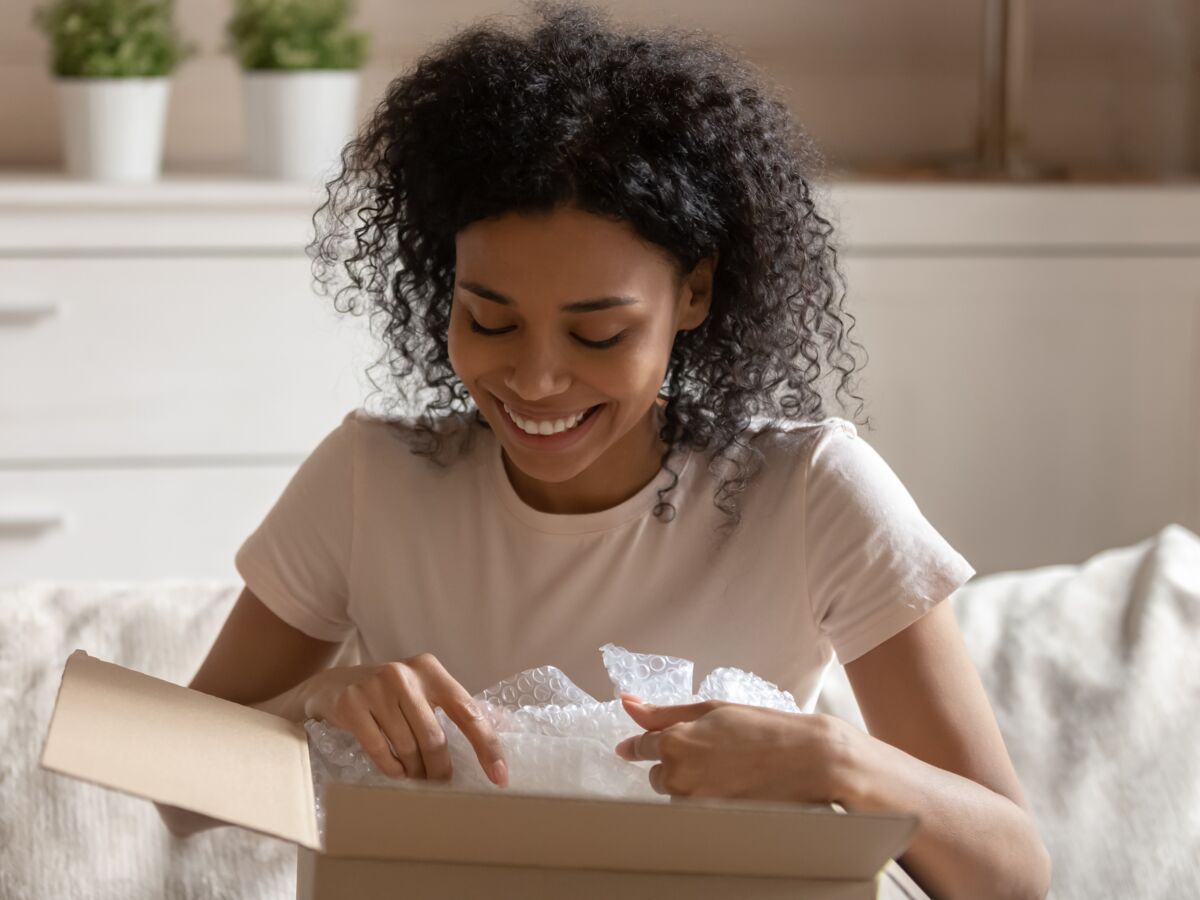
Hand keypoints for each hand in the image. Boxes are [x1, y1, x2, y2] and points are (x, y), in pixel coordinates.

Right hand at [303, 654, 507, 786]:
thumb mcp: (425, 690)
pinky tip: (396, 771)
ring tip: (415, 776)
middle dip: (440, 769)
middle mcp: (404, 674)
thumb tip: (509, 728)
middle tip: (440, 784)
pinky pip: (379, 752)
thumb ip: (460, 707)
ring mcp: (375, 687)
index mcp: (431, 669)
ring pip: (407, 748)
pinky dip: (391, 770)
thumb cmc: (391, 695)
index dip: (487, 746)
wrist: (333, 685)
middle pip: (434, 738)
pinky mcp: (351, 705)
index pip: (467, 711)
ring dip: (415, 771)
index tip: (499, 777)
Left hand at [613, 694, 858, 802]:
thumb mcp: (712, 709)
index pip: (642, 747)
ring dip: (694, 784)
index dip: (653, 742)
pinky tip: (735, 788)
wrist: (809, 759)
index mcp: (675, 742)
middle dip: (679, 764)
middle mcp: (678, 775)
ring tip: (732, 770)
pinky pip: (697, 811)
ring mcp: (695, 803)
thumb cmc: (764, 729)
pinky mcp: (712, 822)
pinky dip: (709, 800)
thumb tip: (627, 704)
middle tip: (717, 753)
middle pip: (660, 774)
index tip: (657, 745)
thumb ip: (663, 712)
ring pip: (678, 794)